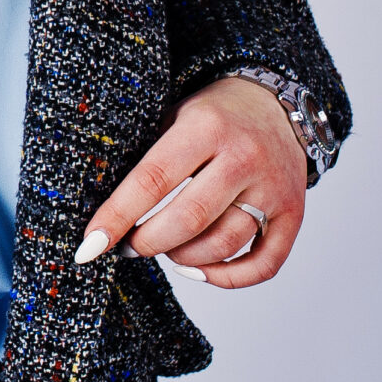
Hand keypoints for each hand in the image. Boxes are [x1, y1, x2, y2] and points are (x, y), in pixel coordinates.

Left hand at [73, 77, 306, 288]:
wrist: (276, 103)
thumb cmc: (212, 115)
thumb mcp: (174, 115)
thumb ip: (147, 157)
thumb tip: (104, 213)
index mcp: (206, 127)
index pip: (152, 180)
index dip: (116, 217)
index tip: (88, 246)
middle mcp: (244, 157)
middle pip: (188, 219)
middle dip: (147, 243)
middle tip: (127, 247)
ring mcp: (273, 188)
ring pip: (223, 244)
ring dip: (183, 258)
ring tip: (165, 249)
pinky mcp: (293, 213)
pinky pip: (264, 264)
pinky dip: (227, 278)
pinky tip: (199, 271)